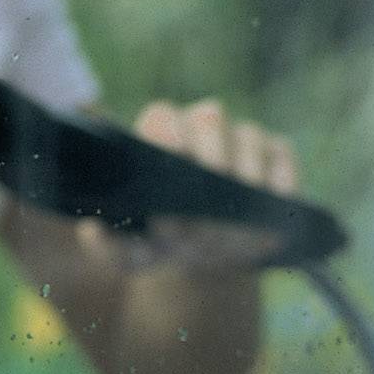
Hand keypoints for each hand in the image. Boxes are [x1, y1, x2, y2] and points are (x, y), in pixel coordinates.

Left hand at [85, 98, 301, 273]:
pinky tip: (275, 200)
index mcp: (158, 140)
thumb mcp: (132, 252)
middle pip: (209, 117)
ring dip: (247, 172)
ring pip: (248, 135)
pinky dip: (281, 175)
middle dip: (214, 156)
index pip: (162, 116)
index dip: (169, 132)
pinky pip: (281, 152)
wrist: (208, 257)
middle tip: (214, 196)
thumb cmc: (161, 242)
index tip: (177, 156)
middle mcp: (198, 131)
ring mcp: (239, 141)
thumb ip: (108, 245)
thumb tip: (92, 230)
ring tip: (240, 211)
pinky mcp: (275, 156)